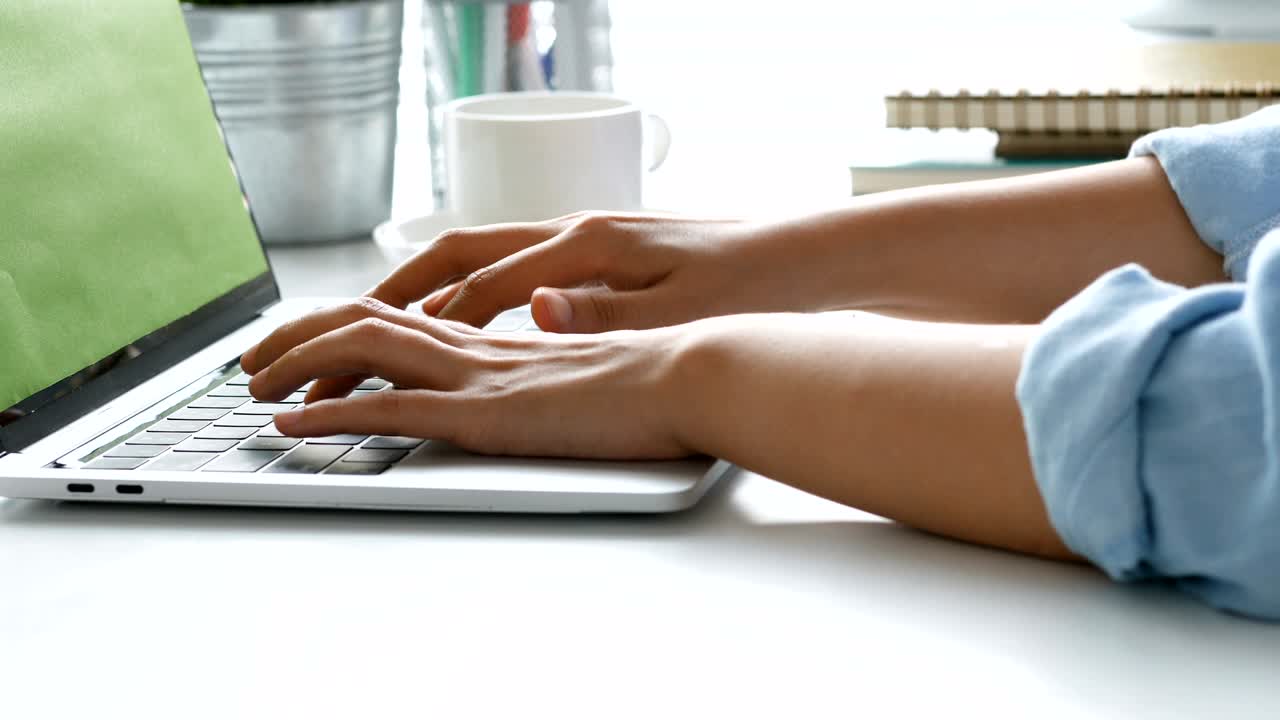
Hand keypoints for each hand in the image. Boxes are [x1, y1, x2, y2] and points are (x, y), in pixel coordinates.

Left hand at [238, 298, 692, 458]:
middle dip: (303, 335)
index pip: (412, 312)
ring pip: (363, 348)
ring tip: (254, 387)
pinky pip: (388, 406)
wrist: (699, 373)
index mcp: (507, 332)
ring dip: (298, 364)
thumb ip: (560, 349)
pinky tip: (291, 425)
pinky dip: (328, 414)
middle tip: (260, 360)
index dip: (354, 320)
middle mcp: (483, 343)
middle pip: (369, 317)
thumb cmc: (667, 372)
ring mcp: (480, 374)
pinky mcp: (485, 413)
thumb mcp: (602, 359)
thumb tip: (535, 342)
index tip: (318, 340)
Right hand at [369, 211, 784, 333]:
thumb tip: (532, 308)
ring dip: (431, 283)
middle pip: (464, 251)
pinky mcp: (607, 253)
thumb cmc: (751, 287)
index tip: (376, 355)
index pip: (484, 282)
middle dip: (401, 285)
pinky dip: (476, 288)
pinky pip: (518, 265)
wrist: (807, 263)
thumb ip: (599, 311)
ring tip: (387, 316)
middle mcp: (577, 233)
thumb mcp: (678, 310)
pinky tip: (467, 314)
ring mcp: (588, 240)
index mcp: (588, 246)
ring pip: (485, 253)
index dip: (429, 321)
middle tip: (346, 320)